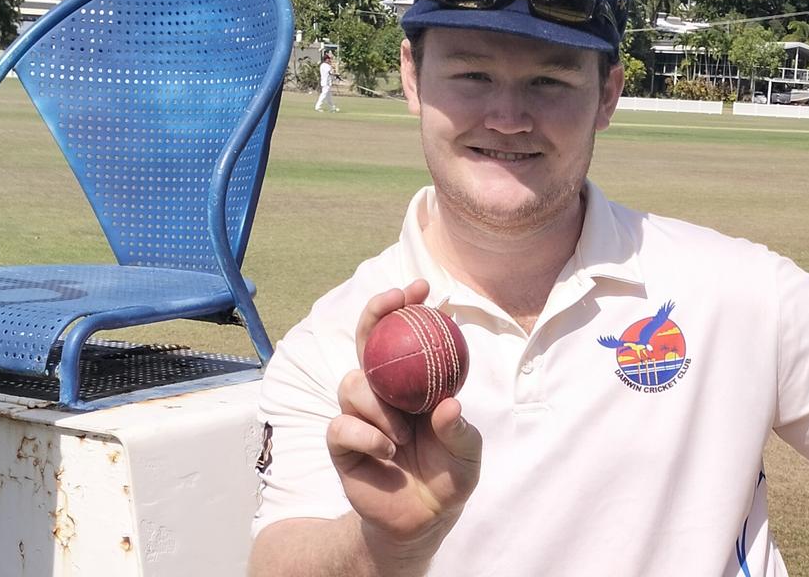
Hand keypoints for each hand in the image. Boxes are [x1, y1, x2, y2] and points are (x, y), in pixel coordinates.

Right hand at [327, 280, 481, 562]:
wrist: (422, 521)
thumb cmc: (448, 477)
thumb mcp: (467, 455)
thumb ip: (459, 431)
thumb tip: (448, 405)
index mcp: (414, 384)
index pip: (404, 337)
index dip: (406, 308)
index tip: (422, 287)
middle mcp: (384, 392)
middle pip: (367, 341)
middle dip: (375, 313)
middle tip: (394, 301)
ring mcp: (360, 415)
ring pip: (352, 383)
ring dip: (379, 405)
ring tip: (404, 435)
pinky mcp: (342, 444)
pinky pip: (342, 426)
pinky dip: (367, 435)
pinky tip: (387, 451)